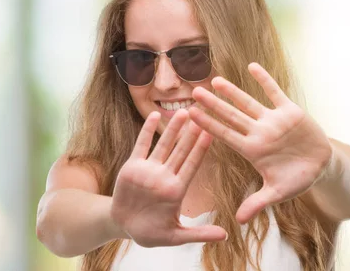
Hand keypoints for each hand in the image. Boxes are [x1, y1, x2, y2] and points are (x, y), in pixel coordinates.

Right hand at [111, 110, 227, 246]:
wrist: (124, 226)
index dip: (201, 149)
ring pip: (164, 144)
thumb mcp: (175, 237)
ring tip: (183, 111)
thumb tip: (225, 236)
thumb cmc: (150, 233)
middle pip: (181, 151)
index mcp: (177, 190)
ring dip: (173, 128)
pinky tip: (154, 115)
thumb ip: (198, 234)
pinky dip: (147, 130)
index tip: (212, 134)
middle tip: (203, 114)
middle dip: (191, 133)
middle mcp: (165, 176)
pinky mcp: (133, 165)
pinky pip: (142, 144)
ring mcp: (149, 169)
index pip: (192, 165)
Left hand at [189, 62, 331, 224]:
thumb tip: (238, 221)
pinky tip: (251, 66)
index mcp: (252, 150)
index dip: (207, 125)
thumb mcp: (277, 193)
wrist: (322, 167)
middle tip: (192, 93)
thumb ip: (257, 203)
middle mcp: (258, 132)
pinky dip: (265, 80)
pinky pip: (275, 92)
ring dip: (232, 91)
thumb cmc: (296, 179)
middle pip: (231, 116)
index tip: (189, 116)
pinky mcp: (290, 111)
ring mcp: (272, 121)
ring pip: (248, 103)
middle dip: (213, 105)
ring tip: (214, 80)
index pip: (224, 135)